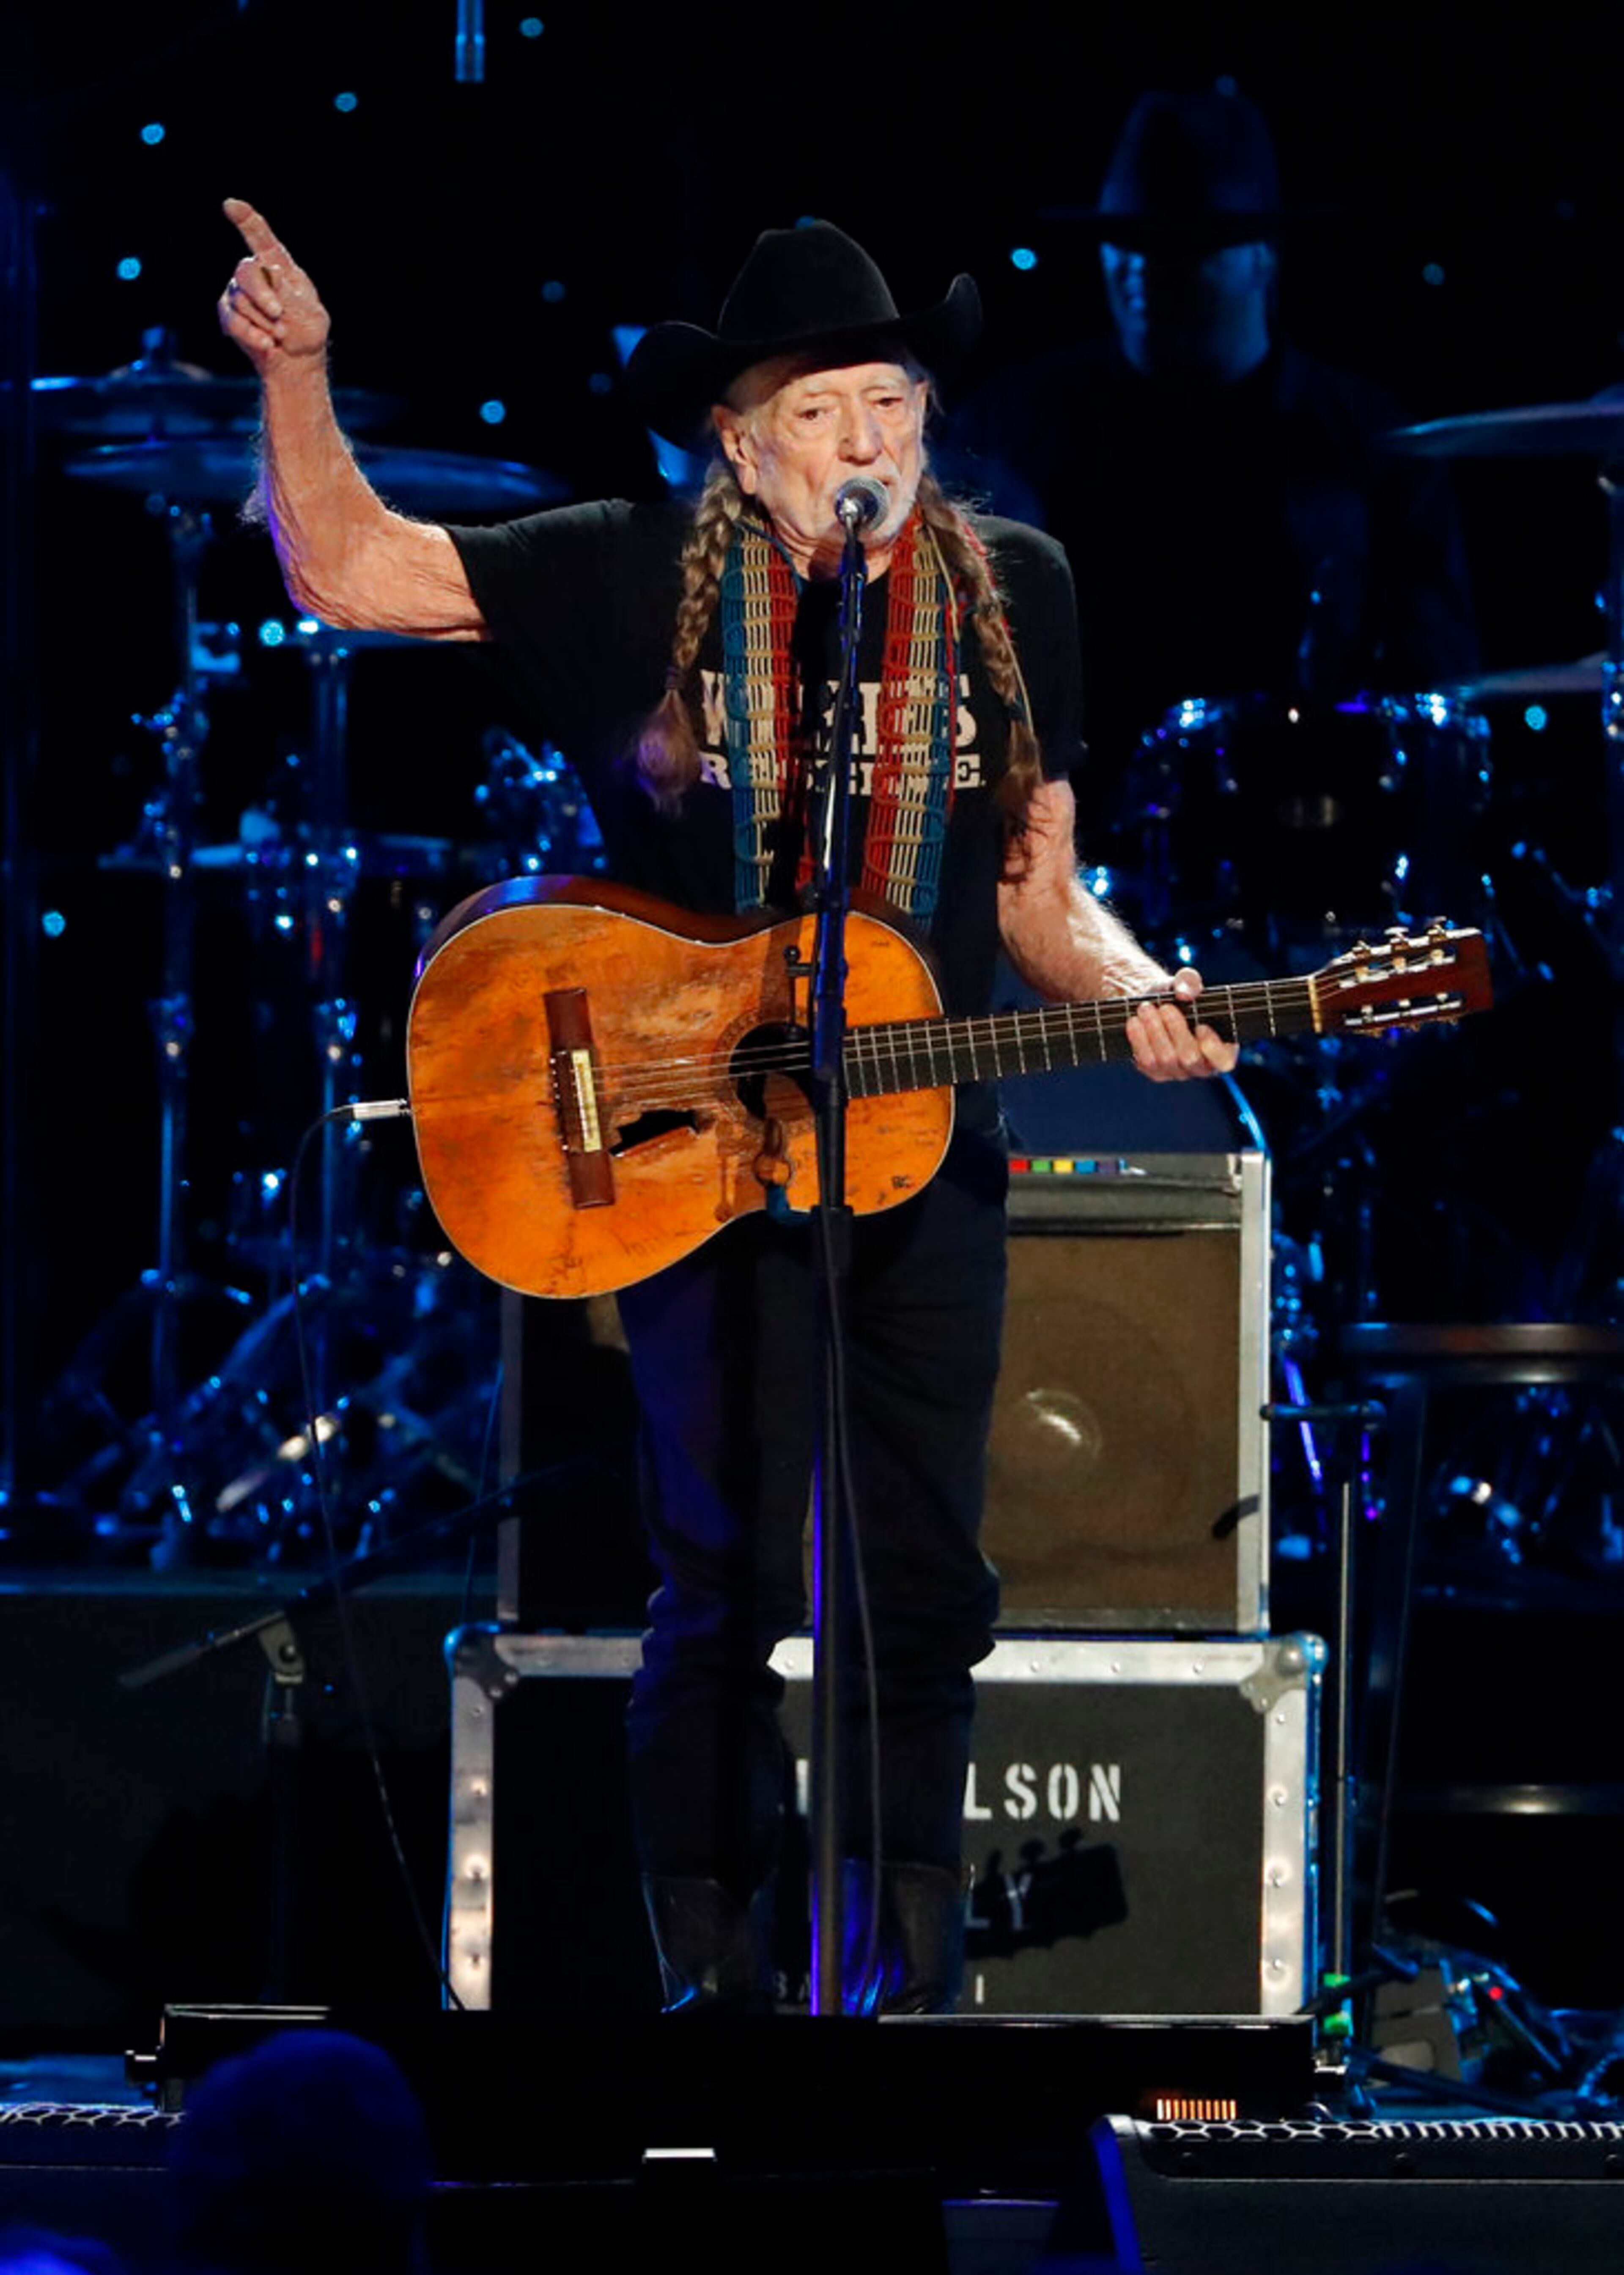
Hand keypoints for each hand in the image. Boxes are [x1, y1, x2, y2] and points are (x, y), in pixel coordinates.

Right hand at [218, 199, 329, 376]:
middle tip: (279, 315)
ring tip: (280, 334)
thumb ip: (286, 291)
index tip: (231, 204)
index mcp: (278, 266)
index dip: (245, 220)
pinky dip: (250, 334)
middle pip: (246, 272)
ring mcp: (239, 293)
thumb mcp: (306, 310)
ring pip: (240, 301)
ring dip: (263, 323)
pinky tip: (266, 344)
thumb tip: (266, 271)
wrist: (296, 360)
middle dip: (262, 296)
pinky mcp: (229, 313)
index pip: (261, 238)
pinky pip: (231, 320)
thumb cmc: (306, 330)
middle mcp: (256, 274)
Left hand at [1125, 968, 1239, 1081]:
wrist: (1153, 1005)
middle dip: (1175, 1030)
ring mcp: (1179, 1072)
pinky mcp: (1156, 1073)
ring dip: (1154, 1032)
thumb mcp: (1184, 982)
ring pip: (1166, 1060)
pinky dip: (1139, 1040)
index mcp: (1221, 1047)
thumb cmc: (1177, 997)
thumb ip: (1190, 981)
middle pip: (1190, 1058)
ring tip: (1145, 1009)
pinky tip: (1134, 1022)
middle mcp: (1201, 1065)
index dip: (1213, 1047)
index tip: (1201, 1026)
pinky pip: (1147, 1063)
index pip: (1224, 1061)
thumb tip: (1185, 993)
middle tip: (1164, 1007)